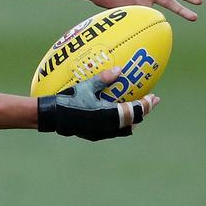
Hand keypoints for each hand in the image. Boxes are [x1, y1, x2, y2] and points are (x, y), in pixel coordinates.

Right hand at [37, 67, 158, 141]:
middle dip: (144, 111)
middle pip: (133, 121)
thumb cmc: (68, 99)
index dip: (146, 105)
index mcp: (109, 115)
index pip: (135, 112)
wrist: (51, 116)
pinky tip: (117, 116)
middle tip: (151, 102)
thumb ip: (104, 79)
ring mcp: (101, 133)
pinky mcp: (94, 135)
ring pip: (125, 129)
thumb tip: (120, 70)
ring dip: (133, 119)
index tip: (153, 97)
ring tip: (137, 111)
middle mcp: (108, 127)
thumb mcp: (86, 86)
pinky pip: (113, 131)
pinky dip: (120, 123)